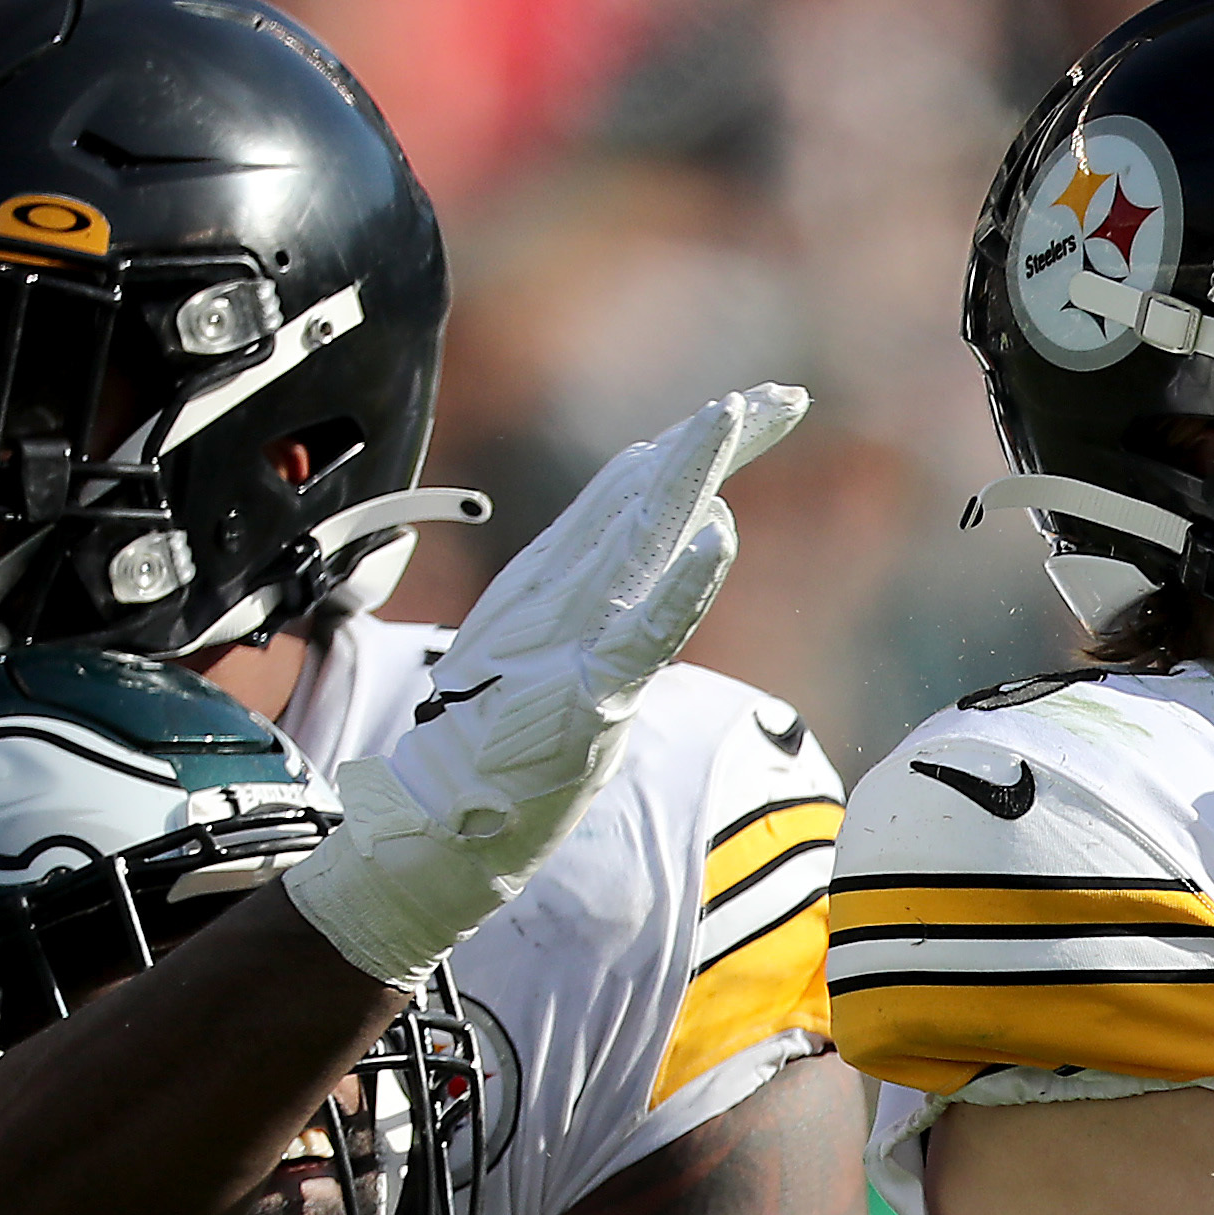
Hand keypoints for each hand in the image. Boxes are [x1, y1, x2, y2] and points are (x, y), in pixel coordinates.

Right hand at [286, 387, 799, 987]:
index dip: (695, 449)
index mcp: (554, 579)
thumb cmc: (499, 743)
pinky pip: (642, 628)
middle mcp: (561, 590)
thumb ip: (626, 595)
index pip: (634, 492)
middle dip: (712, 440)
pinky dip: (680, 583)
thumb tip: (704, 529)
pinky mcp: (586, 690)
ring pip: (640, 538)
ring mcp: (570, 637)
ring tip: (738, 418)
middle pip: (646, 494)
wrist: (436, 818)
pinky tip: (717, 535)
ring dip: (692, 476)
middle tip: (777, 396)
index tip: (752, 409)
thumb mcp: (562, 652)